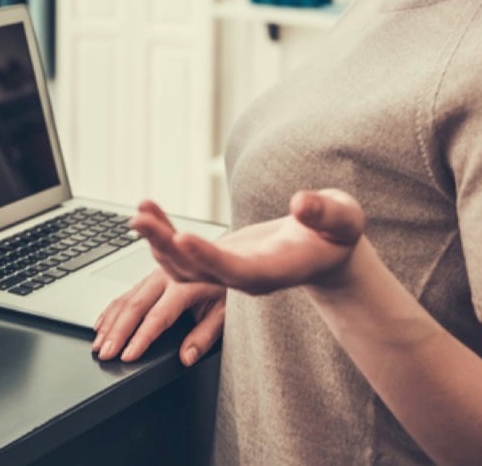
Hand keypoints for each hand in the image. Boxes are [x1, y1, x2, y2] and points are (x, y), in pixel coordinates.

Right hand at [93, 270, 224, 366]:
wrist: (226, 255)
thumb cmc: (225, 287)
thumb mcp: (225, 312)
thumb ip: (205, 336)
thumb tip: (187, 357)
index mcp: (186, 286)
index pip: (158, 317)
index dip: (141, 338)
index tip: (127, 356)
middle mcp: (165, 278)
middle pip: (134, 307)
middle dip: (116, 333)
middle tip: (105, 354)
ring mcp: (153, 276)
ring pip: (124, 300)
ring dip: (109, 324)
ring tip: (98, 345)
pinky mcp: (148, 279)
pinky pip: (124, 295)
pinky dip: (109, 312)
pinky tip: (100, 325)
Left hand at [130, 191, 364, 294]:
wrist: (326, 251)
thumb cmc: (337, 234)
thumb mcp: (343, 218)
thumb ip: (325, 213)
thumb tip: (302, 204)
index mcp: (273, 271)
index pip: (235, 270)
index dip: (208, 257)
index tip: (183, 239)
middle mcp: (244, 277)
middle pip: (199, 271)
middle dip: (167, 246)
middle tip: (140, 220)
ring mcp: (227, 271)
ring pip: (183, 266)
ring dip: (157, 240)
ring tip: (138, 214)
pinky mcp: (217, 259)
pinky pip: (183, 250)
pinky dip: (163, 230)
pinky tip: (147, 209)